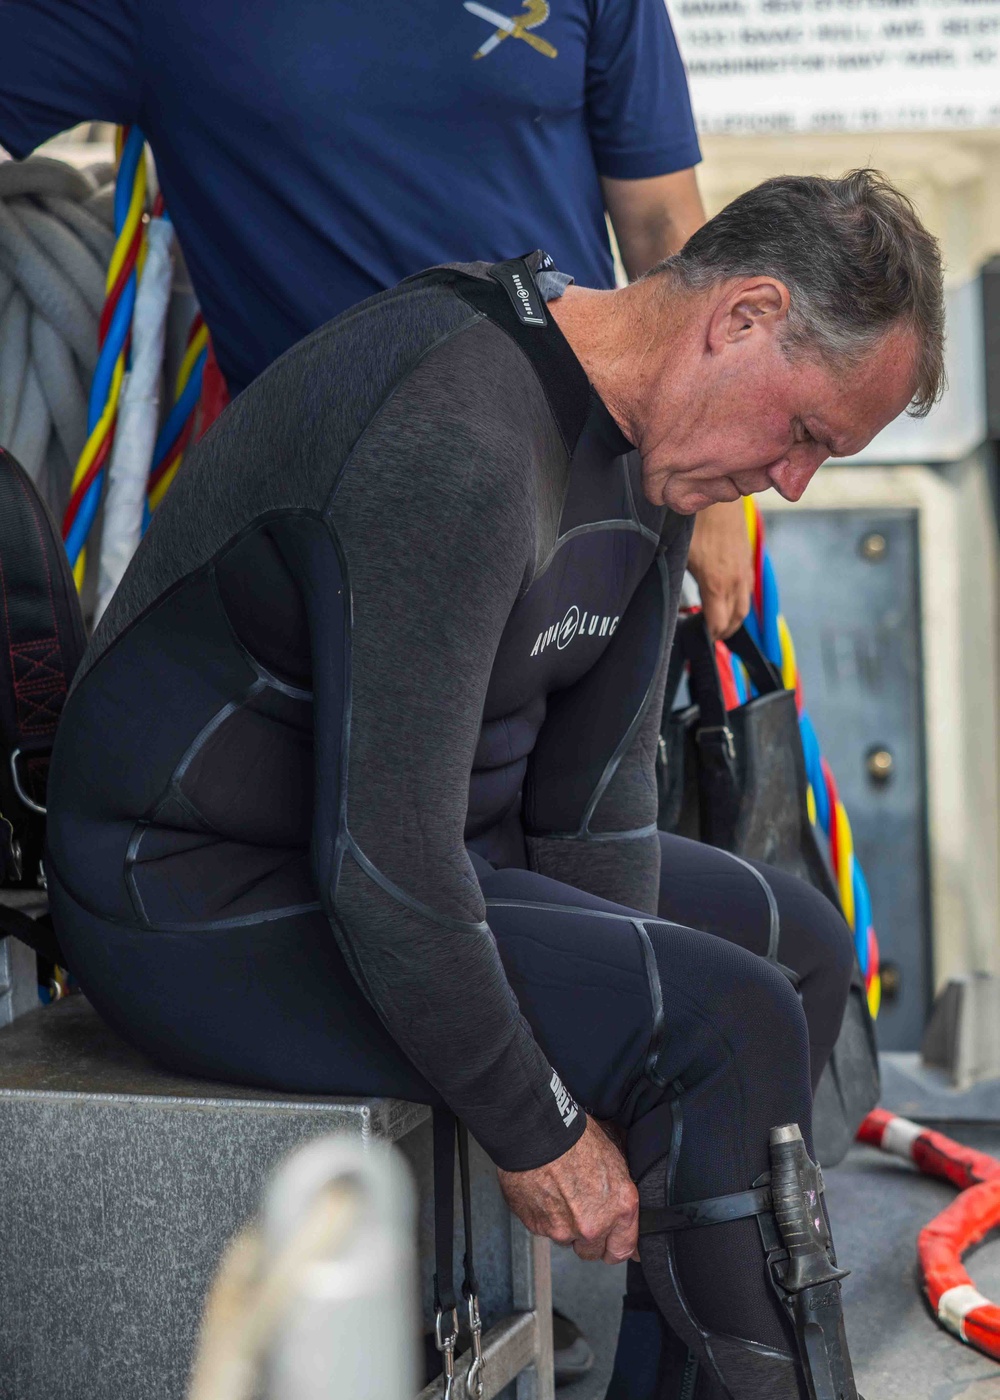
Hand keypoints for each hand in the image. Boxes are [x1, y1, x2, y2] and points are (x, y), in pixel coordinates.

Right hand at [497, 1116, 638, 1263]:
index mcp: (620, 1207)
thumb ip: (620, 1190)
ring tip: (559, 1195)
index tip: (611, 1241)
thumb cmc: (576, 1136)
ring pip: (567, 1240)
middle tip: (580, 1212)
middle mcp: (594, 1226)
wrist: (537, 1132)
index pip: (623, 1249)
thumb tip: (622, 1200)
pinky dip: (544, 1216)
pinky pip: (544, 1229)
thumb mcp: (614, 1156)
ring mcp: (564, 1230)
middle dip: (588, 1238)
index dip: (616, 1245)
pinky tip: (544, 1191)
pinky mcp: (538, 1227)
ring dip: (565, 1226)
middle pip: (592, 1252)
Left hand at [686, 499, 753, 640]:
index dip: (709, 635)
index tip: (700, 638)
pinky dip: (740, 601)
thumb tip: (671, 600)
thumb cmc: (694, 525)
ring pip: (745, 606)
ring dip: (734, 619)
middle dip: (723, 631)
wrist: (716, 497)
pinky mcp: (747, 559)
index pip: (718, 623)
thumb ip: (679, 582)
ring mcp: (744, 570)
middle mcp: (735, 581)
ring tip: (720, 624)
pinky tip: (729, 600)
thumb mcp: (680, 556)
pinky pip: (748, 589)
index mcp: (716, 585)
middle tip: (710, 636)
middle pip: (735, 619)